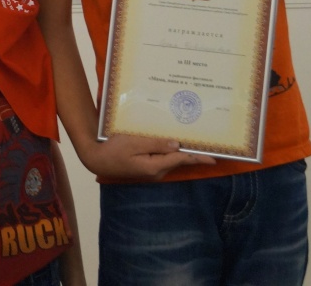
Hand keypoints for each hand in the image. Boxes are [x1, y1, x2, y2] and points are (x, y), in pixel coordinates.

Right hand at [82, 133, 214, 180]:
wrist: (95, 159)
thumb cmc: (112, 149)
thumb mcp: (133, 142)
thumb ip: (155, 144)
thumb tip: (177, 144)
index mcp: (155, 166)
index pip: (181, 159)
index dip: (198, 156)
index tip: (214, 157)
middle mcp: (156, 171)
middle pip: (177, 159)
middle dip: (190, 152)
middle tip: (203, 141)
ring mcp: (151, 171)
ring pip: (170, 159)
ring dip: (178, 150)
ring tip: (189, 139)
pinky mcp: (146, 167)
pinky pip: (161, 158)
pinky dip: (167, 151)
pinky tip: (169, 142)